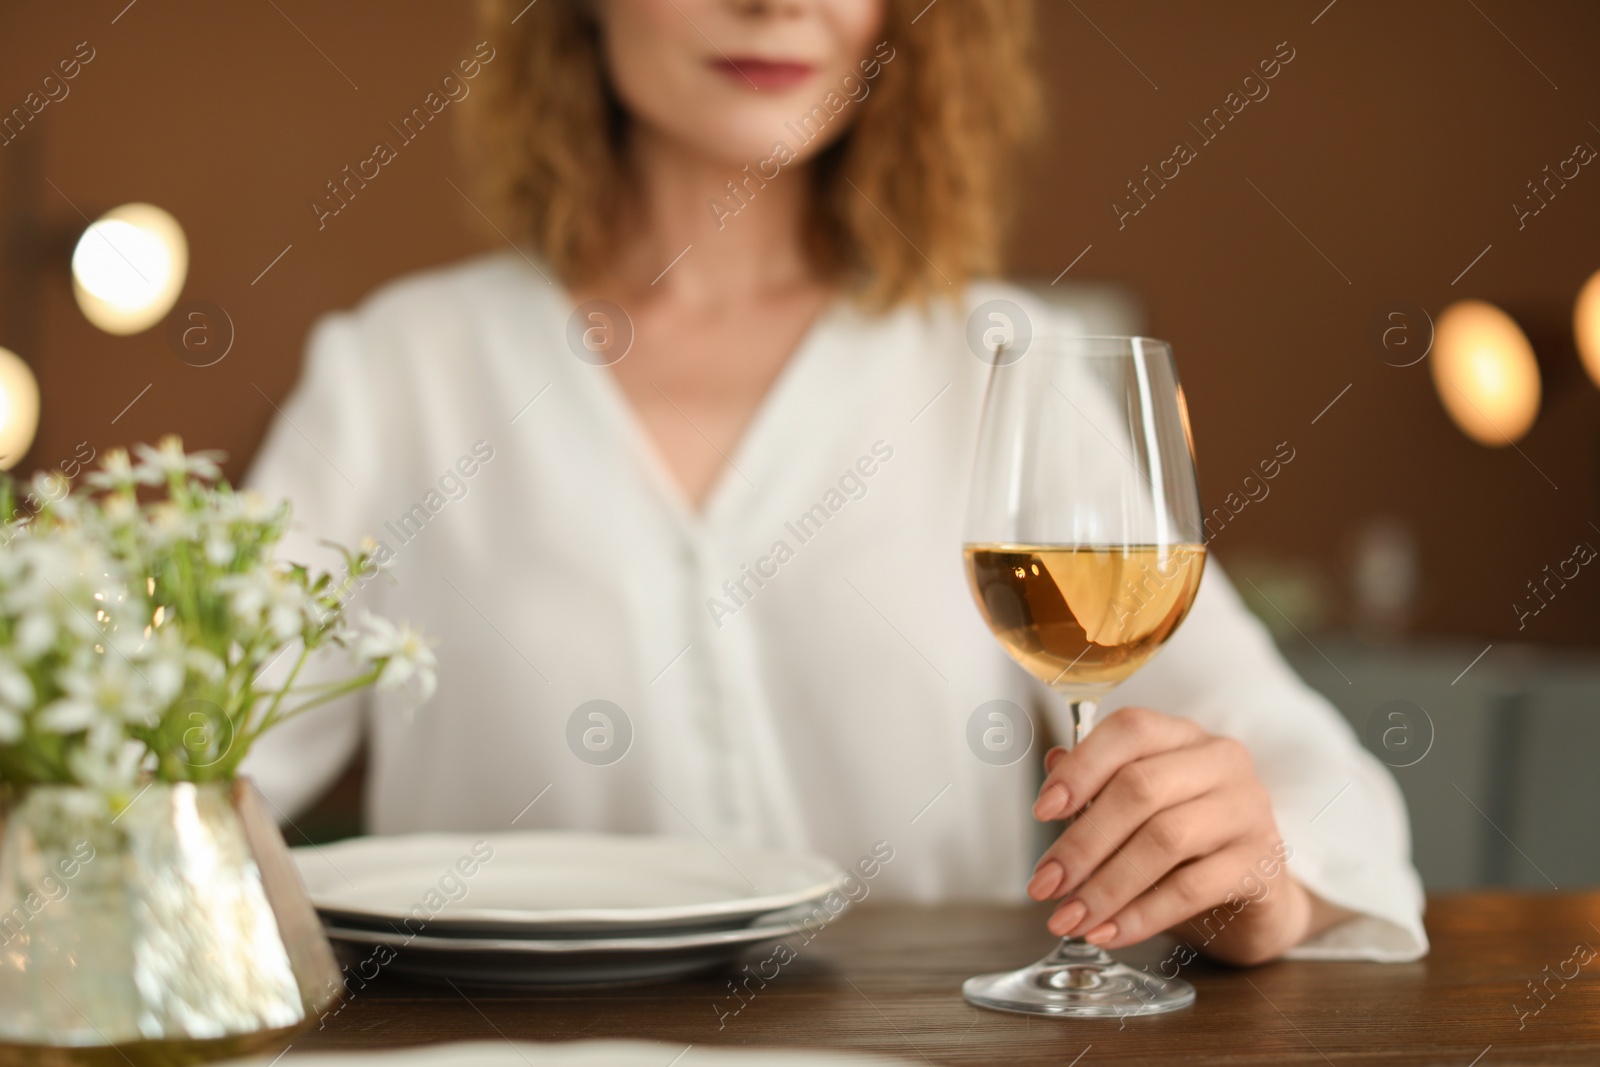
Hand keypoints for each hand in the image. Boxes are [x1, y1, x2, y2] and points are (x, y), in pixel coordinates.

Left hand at [1025, 705, 1345, 964]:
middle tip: (1044, 884)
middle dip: (1082, 843)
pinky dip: (1141, 915)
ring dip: (1105, 886)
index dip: (1081, 768)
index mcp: (1183, 737)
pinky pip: (1191, 889)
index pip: (1130, 730)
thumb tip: (1052, 766)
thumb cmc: (1188, 847)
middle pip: (1140, 788)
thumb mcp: (1138, 813)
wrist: (1256, 900)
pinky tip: (1109, 932)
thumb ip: (1098, 787)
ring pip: (1164, 839)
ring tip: (1070, 917)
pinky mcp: (1261, 865)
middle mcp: (1221, 763)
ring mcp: (1247, 811)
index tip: (1042, 811)